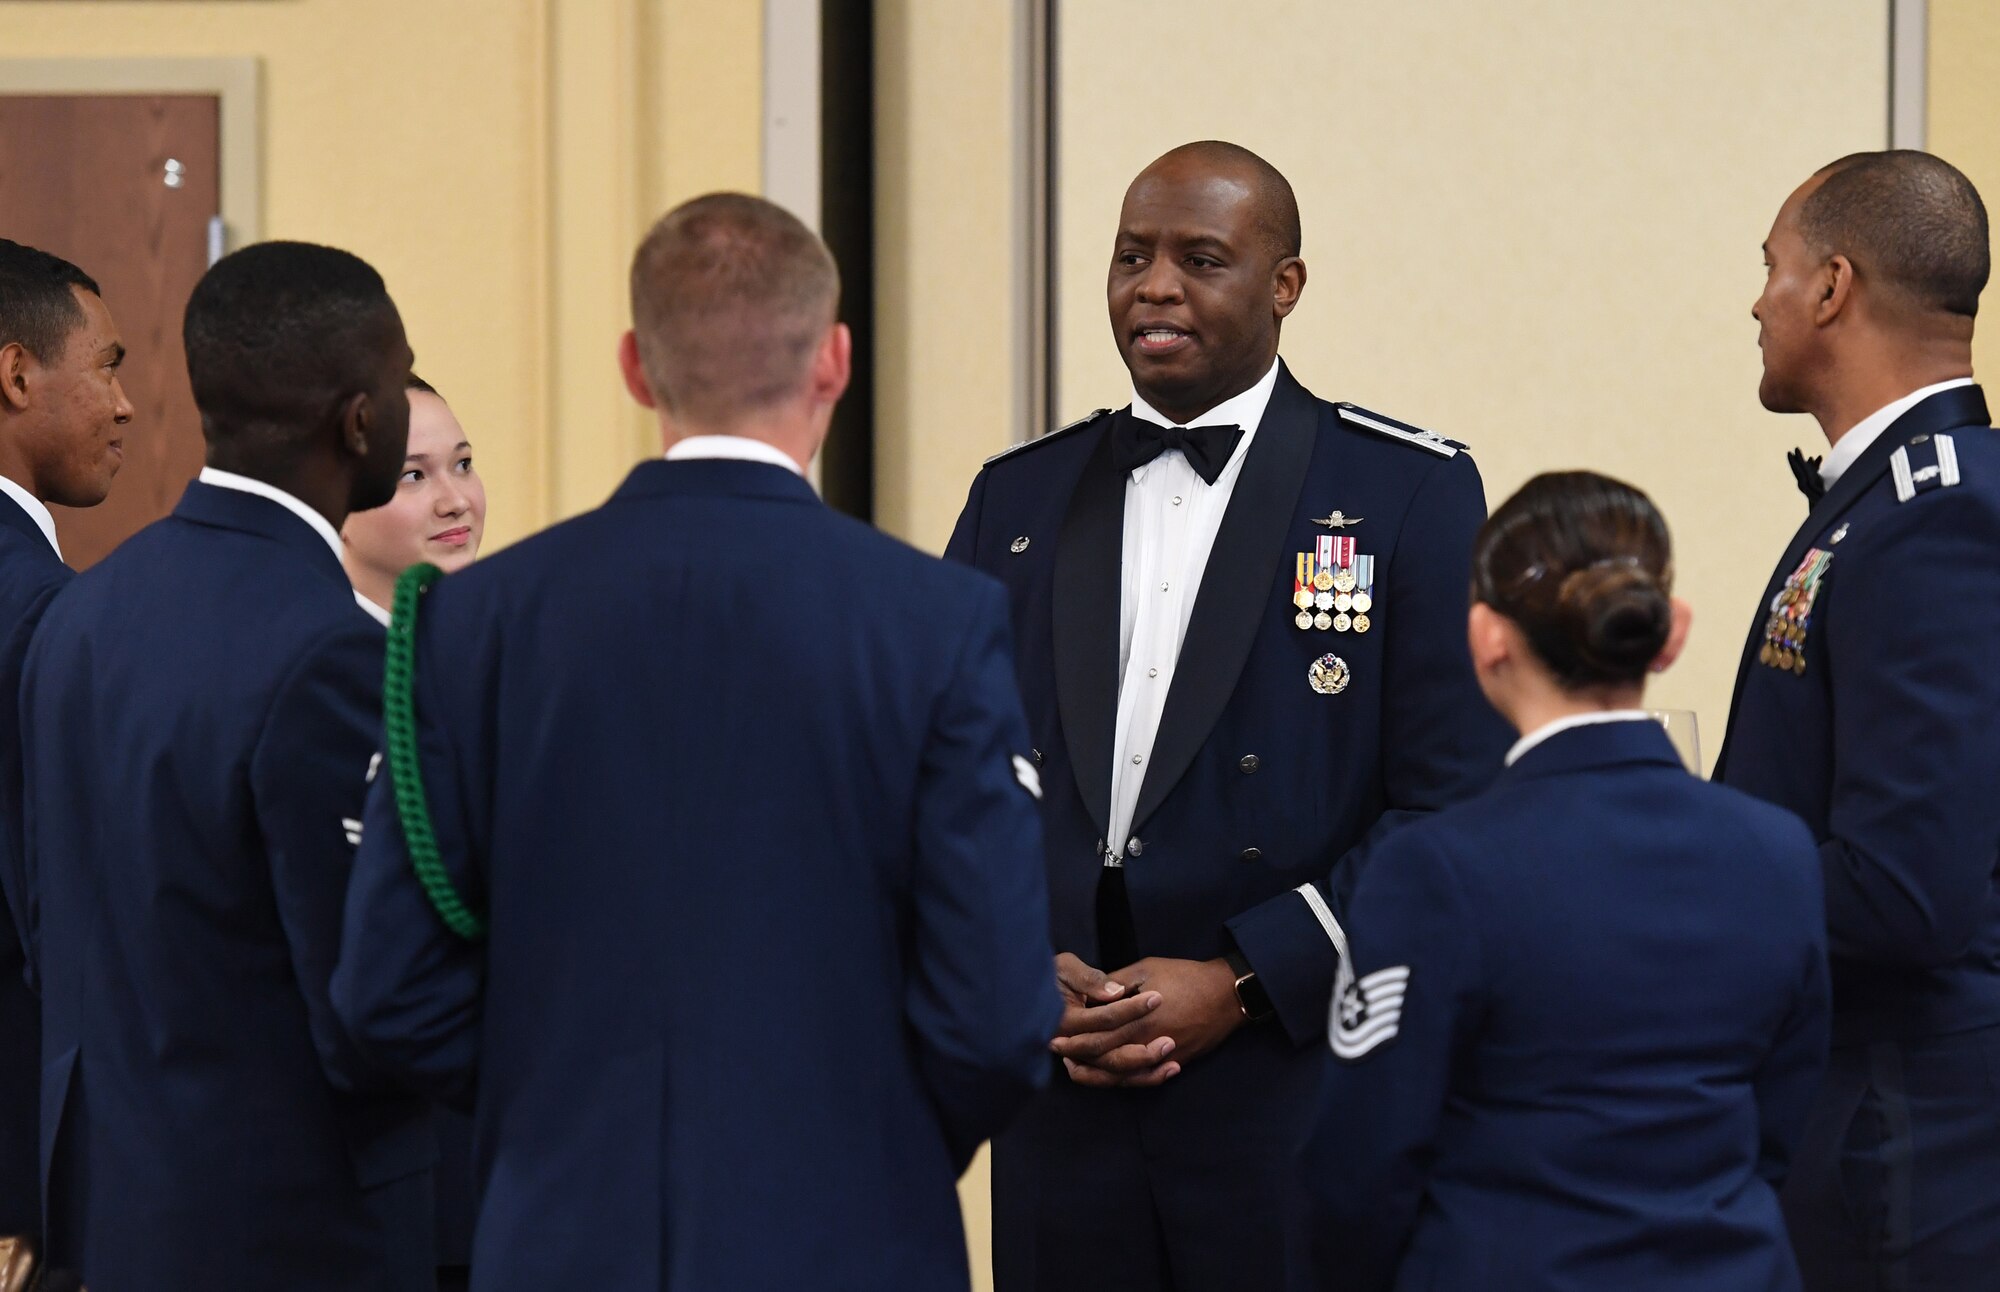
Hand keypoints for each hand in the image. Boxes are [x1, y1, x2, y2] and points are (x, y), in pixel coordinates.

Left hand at [1055, 955, 1243, 1087]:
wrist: (1226, 994)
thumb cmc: (1185, 976)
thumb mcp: (1146, 969)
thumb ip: (1116, 983)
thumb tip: (1092, 994)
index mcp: (1136, 1020)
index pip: (1096, 1038)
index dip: (1073, 1041)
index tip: (1054, 1039)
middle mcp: (1146, 1043)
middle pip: (1105, 1061)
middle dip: (1078, 1059)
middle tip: (1058, 1055)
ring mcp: (1161, 1057)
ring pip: (1123, 1076)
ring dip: (1097, 1075)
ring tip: (1076, 1070)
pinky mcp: (1175, 1062)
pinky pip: (1146, 1079)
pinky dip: (1126, 1081)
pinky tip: (1112, 1077)